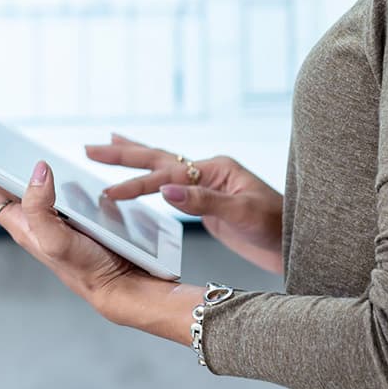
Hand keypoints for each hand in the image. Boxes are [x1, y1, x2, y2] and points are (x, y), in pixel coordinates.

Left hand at [0, 154, 184, 330]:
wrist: (118, 284)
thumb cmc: (85, 268)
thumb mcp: (55, 238)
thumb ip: (41, 206)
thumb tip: (37, 170)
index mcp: (20, 225)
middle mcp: (31, 220)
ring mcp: (50, 218)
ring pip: (23, 188)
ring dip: (12, 167)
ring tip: (4, 144)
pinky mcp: (70, 216)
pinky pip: (50, 190)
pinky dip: (44, 175)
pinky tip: (49, 165)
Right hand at [85, 134, 285, 276]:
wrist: (298, 243)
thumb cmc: (279, 227)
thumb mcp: (244, 213)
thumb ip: (205, 201)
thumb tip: (166, 191)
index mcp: (216, 169)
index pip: (167, 175)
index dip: (138, 185)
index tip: (111, 194)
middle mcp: (208, 171)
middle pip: (157, 158)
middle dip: (123, 154)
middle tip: (89, 148)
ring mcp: (206, 185)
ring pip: (161, 166)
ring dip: (133, 157)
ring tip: (105, 145)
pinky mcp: (205, 202)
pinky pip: (168, 186)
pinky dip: (149, 179)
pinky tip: (139, 178)